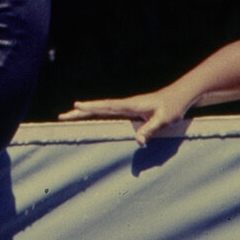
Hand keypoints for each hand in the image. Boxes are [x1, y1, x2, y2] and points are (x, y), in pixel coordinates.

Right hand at [57, 89, 183, 145]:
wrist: (179, 97)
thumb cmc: (172, 108)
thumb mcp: (164, 120)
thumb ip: (150, 129)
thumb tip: (138, 141)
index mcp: (130, 105)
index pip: (106, 106)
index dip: (91, 107)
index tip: (76, 106)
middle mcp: (125, 105)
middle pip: (98, 108)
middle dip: (79, 112)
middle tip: (61, 116)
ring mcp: (126, 107)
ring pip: (101, 110)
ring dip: (85, 112)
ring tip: (69, 114)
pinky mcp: (129, 111)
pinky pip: (108, 113)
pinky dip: (96, 114)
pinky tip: (90, 116)